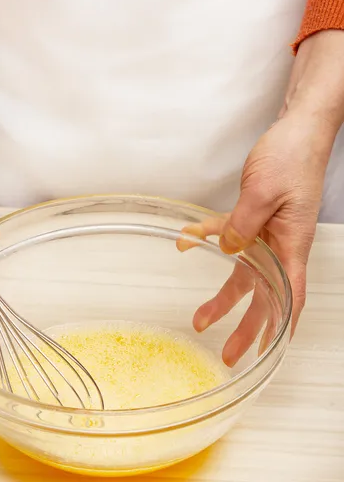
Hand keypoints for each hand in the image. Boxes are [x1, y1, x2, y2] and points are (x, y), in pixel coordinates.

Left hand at [179, 31, 343, 366]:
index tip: (265, 351)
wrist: (296, 131)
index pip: (290, 293)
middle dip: (246, 326)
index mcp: (292, 243)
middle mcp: (282, 244)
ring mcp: (268, 232)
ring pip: (245, 273)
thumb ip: (242, 225)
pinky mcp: (255, 216)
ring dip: (224, 298)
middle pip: (265, 294)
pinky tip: (189, 243)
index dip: (279, 325)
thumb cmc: (292, 157)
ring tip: (202, 319)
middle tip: (228, 354)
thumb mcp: (263, 192)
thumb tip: (227, 252)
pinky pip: (232, 237)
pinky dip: (211, 242)